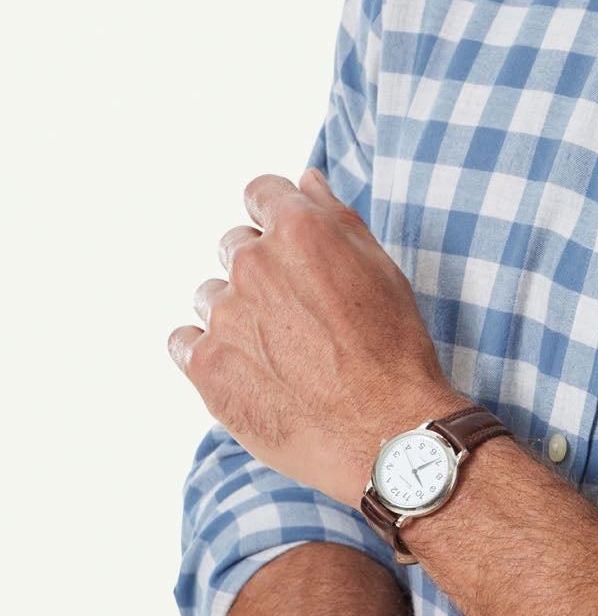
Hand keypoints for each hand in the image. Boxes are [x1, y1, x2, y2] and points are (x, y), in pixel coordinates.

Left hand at [168, 168, 455, 505]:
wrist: (386, 433)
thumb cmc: (395, 352)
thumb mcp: (382, 271)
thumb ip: (336, 218)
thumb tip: (305, 182)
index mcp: (299, 231)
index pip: (261, 192)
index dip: (277, 215)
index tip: (289, 245)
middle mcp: (253, 264)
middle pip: (235, 246)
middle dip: (262, 271)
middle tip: (298, 315)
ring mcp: (225, 315)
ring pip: (211, 296)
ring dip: (236, 314)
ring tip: (280, 354)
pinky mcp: (206, 365)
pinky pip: (184, 341)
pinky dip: (208, 351)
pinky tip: (248, 372)